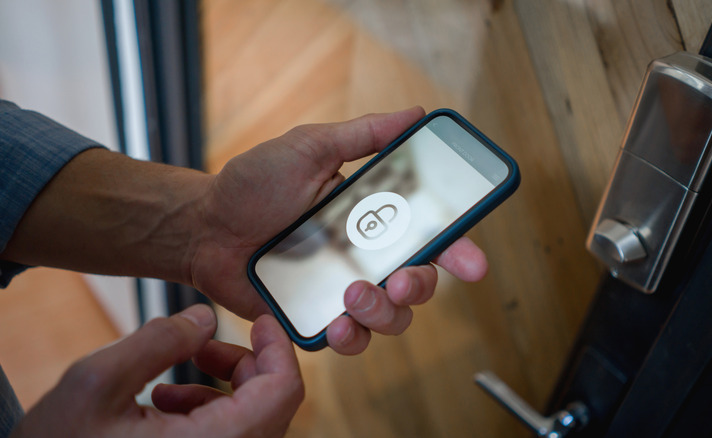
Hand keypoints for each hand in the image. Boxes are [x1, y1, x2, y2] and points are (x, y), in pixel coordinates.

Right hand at [11, 305, 302, 437]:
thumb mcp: (96, 383)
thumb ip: (158, 341)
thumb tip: (205, 317)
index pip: (282, 393)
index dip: (279, 349)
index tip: (262, 321)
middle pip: (271, 406)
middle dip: (243, 367)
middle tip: (204, 347)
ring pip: (250, 424)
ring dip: (222, 391)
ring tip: (171, 381)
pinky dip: (208, 416)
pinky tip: (162, 405)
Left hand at [188, 107, 488, 353]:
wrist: (204, 225)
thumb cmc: (254, 184)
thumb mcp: (310, 148)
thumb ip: (363, 135)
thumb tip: (416, 113)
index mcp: (372, 217)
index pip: (429, 235)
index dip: (458, 249)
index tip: (473, 263)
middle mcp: (365, 256)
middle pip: (419, 283)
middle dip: (420, 287)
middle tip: (399, 280)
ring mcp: (341, 289)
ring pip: (391, 318)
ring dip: (384, 314)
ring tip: (352, 295)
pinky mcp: (315, 317)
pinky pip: (349, 339)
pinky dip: (351, 339)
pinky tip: (335, 325)